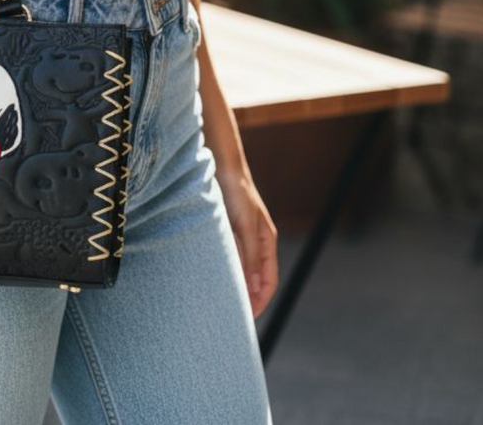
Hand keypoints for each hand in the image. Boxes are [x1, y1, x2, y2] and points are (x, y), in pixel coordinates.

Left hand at [218, 166, 278, 319]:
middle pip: (255, 278)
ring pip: (242, 269)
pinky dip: (226, 270)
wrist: (222, 163)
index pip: (269, 281)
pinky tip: (213, 277)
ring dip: (235, 285)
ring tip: (221, 302)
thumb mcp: (244, 225)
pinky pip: (229, 257)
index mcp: (266, 241)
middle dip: (248, 298)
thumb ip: (249, 254)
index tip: (247, 319)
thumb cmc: (236, 192)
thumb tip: (253, 287)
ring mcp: (242, 235)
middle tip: (231, 317)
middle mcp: (256, 241)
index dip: (260, 301)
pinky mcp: (228, 229)